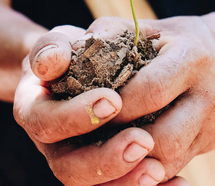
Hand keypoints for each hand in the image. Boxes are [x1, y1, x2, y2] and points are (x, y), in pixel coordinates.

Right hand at [13, 25, 169, 185]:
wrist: (82, 70)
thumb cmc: (73, 54)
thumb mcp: (60, 43)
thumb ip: (52, 49)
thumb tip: (52, 63)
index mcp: (35, 112)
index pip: (47, 123)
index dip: (76, 116)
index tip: (113, 100)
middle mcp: (53, 145)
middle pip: (70, 168)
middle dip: (107, 159)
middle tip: (142, 142)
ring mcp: (78, 161)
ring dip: (129, 182)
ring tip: (159, 170)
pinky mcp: (106, 170)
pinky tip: (178, 184)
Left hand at [87, 15, 214, 181]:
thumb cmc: (172, 39)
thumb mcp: (145, 27)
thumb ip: (111, 32)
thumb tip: (74, 49)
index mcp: (193, 57)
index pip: (151, 90)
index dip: (117, 106)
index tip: (91, 111)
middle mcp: (210, 92)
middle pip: (167, 136)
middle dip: (125, 142)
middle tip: (95, 139)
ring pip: (173, 158)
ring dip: (136, 161)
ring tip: (108, 150)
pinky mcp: (212, 139)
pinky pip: (177, 164)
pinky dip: (148, 165)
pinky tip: (127, 156)